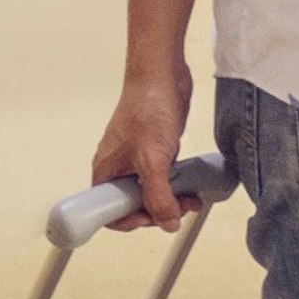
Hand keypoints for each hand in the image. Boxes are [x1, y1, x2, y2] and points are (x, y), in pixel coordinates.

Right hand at [90, 62, 192, 230]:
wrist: (162, 76)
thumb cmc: (147, 108)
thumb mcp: (153, 160)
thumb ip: (159, 196)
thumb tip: (166, 222)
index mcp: (106, 172)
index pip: (109, 212)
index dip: (130, 221)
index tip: (152, 221)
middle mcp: (119, 167)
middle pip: (133, 205)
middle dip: (158, 211)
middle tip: (178, 210)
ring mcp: (137, 158)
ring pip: (151, 191)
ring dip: (171, 200)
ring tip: (191, 200)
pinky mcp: (155, 150)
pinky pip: (164, 176)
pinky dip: (177, 184)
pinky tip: (191, 185)